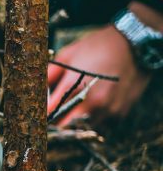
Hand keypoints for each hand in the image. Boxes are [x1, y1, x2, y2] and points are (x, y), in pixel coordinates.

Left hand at [47, 2, 162, 124]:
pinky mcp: (119, 112)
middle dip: (56, 121)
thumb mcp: (68, 55)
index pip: (50, 113)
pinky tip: (93, 102)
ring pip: (82, 126)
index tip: (37, 116)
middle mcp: (92, 102)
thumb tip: (35, 89)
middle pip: (65, 125)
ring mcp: (108, 109)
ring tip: (75, 105)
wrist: (134, 44)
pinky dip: (92, 117)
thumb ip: (49, 74)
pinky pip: (99, 122)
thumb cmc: (97, 47)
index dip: (41, 116)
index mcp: (75, 86)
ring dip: (75, 120)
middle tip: (53, 114)